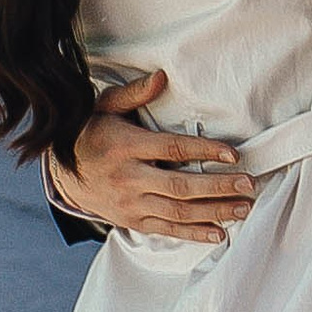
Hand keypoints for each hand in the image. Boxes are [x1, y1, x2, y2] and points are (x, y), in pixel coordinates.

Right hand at [50, 71, 255, 244]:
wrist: (62, 174)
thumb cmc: (91, 133)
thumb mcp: (105, 106)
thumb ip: (135, 93)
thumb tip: (162, 77)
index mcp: (126, 146)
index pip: (172, 148)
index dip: (204, 151)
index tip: (233, 154)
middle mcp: (129, 178)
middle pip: (180, 185)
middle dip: (218, 187)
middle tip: (248, 184)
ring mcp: (131, 203)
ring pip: (178, 212)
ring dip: (214, 212)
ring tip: (242, 208)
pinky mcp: (133, 220)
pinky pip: (167, 230)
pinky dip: (194, 234)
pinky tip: (218, 233)